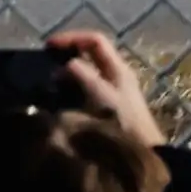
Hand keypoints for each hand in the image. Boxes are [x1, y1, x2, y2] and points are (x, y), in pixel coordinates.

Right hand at [48, 26, 160, 150]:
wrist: (144, 153)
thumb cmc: (124, 122)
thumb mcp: (103, 96)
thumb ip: (84, 76)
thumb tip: (65, 64)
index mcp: (118, 68)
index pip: (95, 40)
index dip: (72, 38)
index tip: (48, 46)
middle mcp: (116, 75)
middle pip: (91, 54)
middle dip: (68, 54)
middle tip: (46, 62)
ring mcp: (113, 92)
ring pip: (87, 72)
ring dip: (68, 73)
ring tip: (49, 82)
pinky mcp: (108, 108)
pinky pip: (86, 90)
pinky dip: (71, 89)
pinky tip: (60, 100)